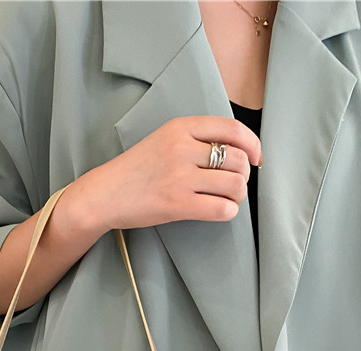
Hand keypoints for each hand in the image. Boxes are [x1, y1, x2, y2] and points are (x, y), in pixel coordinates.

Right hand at [78, 115, 262, 233]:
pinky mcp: (177, 205)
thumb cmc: (134, 171)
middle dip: (243, 175)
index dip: (253, 145)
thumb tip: (237, 152)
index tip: (256, 158)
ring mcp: (180, 178)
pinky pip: (221, 209)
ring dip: (238, 195)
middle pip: (238, 160)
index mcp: (180, 128)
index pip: (233, 130)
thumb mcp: (163, 140)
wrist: (104, 195)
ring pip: (235, 185)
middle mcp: (182, 149)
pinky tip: (219, 211)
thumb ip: (195, 140)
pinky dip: (228, 212)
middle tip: (233, 184)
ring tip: (227, 199)